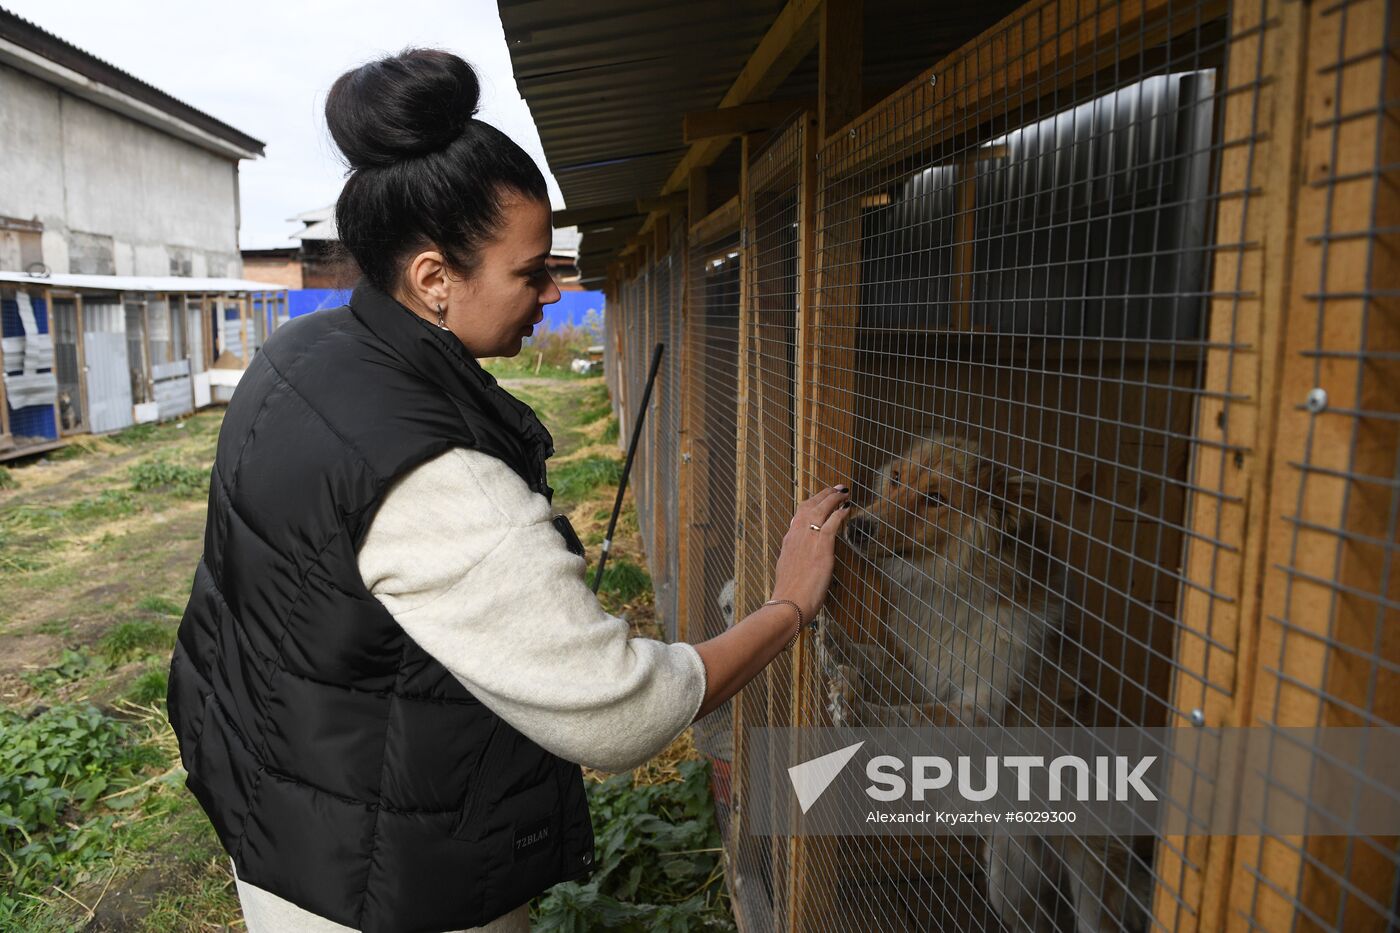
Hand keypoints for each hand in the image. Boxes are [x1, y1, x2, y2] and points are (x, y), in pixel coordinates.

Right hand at [769, 485, 852, 621]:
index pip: (799, 514)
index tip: (820, 498)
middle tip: (836, 488)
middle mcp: (796, 535)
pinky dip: (840, 513)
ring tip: (844, 492)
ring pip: (821, 509)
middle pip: (810, 506)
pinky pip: (832, 522)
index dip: (811, 503)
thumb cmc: (789, 593)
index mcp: (788, 540)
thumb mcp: (788, 569)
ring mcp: (808, 538)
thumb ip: (796, 558)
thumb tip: (802, 556)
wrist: (789, 603)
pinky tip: (847, 509)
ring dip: (833, 498)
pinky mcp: (821, 546)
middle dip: (823, 494)